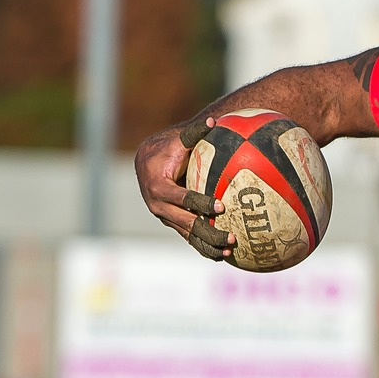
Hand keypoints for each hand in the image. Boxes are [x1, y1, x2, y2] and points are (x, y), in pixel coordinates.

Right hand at [134, 117, 233, 260]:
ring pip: (187, 235)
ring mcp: (164, 216)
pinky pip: (187, 238)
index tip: (221, 206)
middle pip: (185, 223)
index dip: (200, 203)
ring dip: (207, 245)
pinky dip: (203, 247)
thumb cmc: (167, 149)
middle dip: (207, 231)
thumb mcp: (178, 140)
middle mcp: (158, 205)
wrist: (148, 162)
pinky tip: (222, 256)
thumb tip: (215, 121)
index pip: (181, 198)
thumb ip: (195, 133)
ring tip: (229, 252)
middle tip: (230, 237)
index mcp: (158, 186)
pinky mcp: (171, 222)